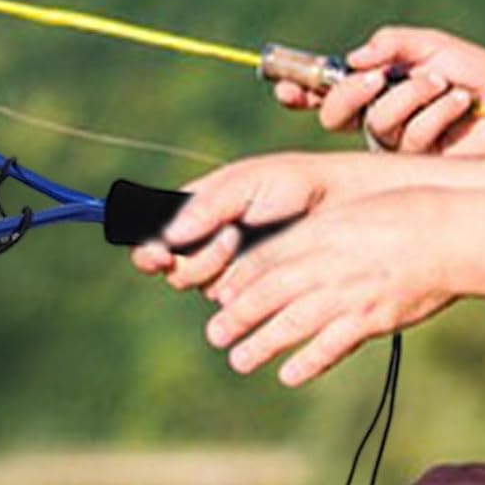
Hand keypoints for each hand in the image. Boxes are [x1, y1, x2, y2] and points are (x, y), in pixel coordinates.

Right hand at [129, 152, 354, 293]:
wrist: (337, 206)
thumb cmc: (289, 184)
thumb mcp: (245, 183)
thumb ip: (206, 206)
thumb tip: (168, 235)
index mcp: (191, 208)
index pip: (150, 234)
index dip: (146, 249)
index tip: (160, 255)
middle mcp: (201, 240)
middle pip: (170, 268)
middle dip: (194, 258)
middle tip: (228, 237)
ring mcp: (224, 266)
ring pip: (196, 285)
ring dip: (216, 267)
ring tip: (245, 240)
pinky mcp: (249, 288)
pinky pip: (228, 300)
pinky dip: (239, 284)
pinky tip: (261, 264)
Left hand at [200, 186, 453, 384]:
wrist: (448, 235)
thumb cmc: (399, 217)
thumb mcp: (348, 215)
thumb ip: (315, 235)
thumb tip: (285, 252)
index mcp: (317, 234)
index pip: (266, 258)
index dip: (238, 279)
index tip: (217, 296)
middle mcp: (327, 264)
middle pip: (270, 292)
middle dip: (239, 315)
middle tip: (214, 334)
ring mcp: (348, 293)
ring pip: (294, 322)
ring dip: (263, 343)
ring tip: (238, 360)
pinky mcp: (373, 318)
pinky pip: (333, 344)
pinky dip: (309, 361)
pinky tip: (289, 375)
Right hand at [274, 26, 484, 155]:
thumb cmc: (480, 75)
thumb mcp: (432, 47)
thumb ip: (391, 44)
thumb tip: (353, 57)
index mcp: (375, 90)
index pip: (325, 94)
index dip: (300, 91)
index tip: (284, 86)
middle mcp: (379, 119)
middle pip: (334, 116)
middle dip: (348, 93)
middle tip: (373, 78)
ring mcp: (398, 147)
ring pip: (374, 124)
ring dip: (409, 95)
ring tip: (440, 83)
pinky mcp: (421, 166)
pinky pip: (409, 139)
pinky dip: (435, 112)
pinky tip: (460, 104)